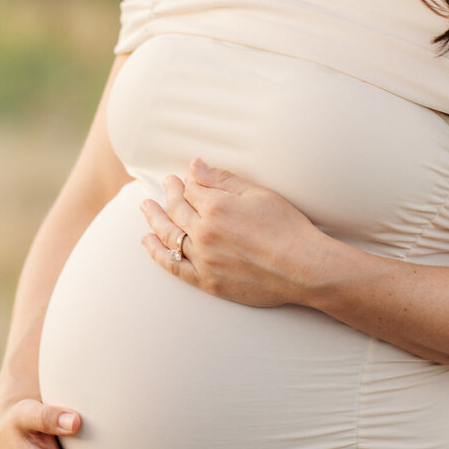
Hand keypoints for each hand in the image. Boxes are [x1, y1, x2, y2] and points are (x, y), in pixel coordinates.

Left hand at [140, 157, 324, 306]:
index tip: (184, 176)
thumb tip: (195, 167)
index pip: (192, 190)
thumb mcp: (258, 194)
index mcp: (216, 208)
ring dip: (154, 219)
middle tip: (165, 185)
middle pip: (177, 210)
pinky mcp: (208, 282)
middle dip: (169, 194)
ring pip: (169, 236)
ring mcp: (203, 260)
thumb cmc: (287, 228)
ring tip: (146, 208)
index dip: (187, 181)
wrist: (302, 268)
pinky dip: (158, 253)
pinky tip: (148, 242)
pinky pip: (174, 266)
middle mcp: (204, 233)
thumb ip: (223, 180)